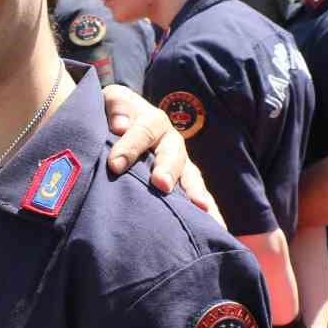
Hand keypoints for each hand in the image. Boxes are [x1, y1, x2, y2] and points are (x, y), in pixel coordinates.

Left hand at [101, 84, 223, 222]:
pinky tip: (216, 227)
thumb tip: (120, 124)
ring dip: (195, 192)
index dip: (130, 146)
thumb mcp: (111, 101)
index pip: (143, 131)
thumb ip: (116, 106)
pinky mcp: (182, 182)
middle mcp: (169, 141)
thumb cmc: (113, 114)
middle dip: (167, 168)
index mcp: (152, 121)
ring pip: (190, 176)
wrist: (119, 123)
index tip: (115, 164)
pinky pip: (198, 195)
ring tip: (201, 209)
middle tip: (161, 184)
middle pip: (172, 154)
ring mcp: (179, 163)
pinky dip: (209, 210)